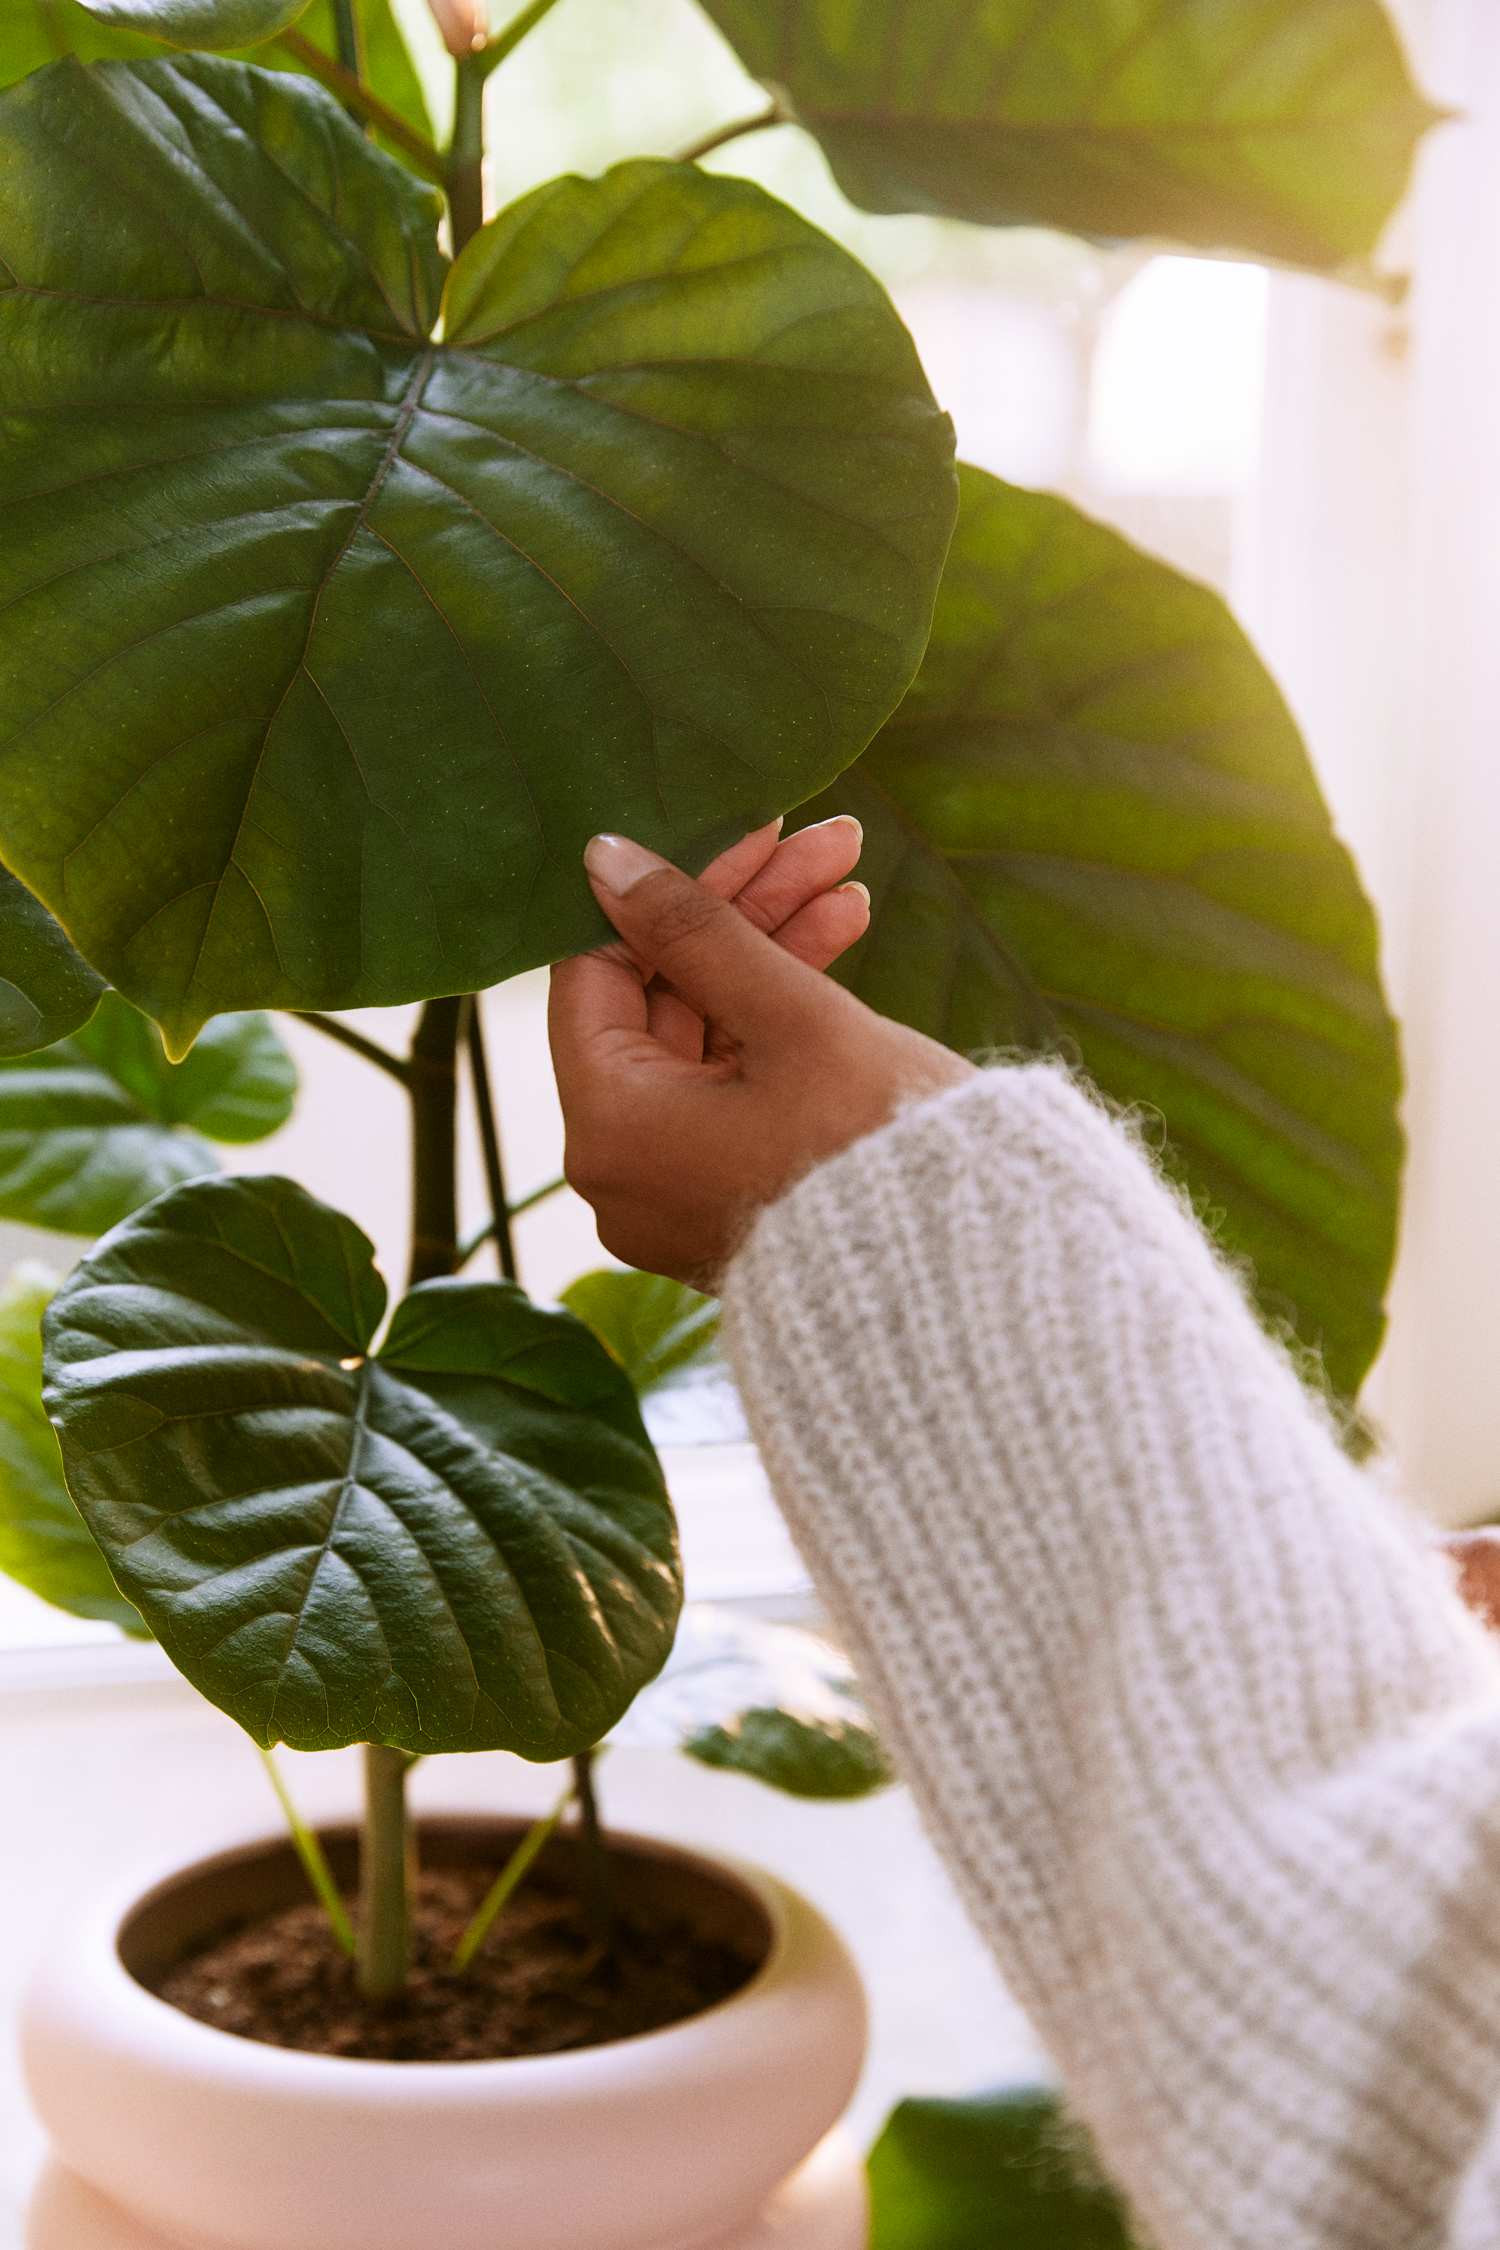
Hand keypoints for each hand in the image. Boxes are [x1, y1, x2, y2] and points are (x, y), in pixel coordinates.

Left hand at [549, 833, 975, 1285]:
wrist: (976, 1285)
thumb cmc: (881, 1152)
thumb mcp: (792, 1017)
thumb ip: (696, 928)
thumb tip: (605, 855)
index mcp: (610, 1130)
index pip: (598, 969)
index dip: (670, 890)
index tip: (746, 833)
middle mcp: (622, 1172)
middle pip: (659, 1000)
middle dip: (742, 913)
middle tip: (823, 842)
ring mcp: (674, 1191)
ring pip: (705, 1038)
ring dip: (771, 955)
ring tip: (852, 884)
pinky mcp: (728, 1198)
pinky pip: (732, 1088)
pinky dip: (778, 1024)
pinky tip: (844, 946)